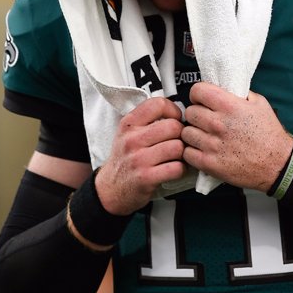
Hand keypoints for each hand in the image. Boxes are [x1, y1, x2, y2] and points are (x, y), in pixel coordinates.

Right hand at [96, 97, 185, 214]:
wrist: (111, 188)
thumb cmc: (125, 159)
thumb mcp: (128, 133)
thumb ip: (148, 120)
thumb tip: (177, 112)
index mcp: (128, 124)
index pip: (158, 104)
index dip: (173, 111)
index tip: (175, 119)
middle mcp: (132, 139)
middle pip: (173, 126)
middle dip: (180, 135)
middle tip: (176, 141)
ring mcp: (139, 159)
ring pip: (178, 147)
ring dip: (182, 153)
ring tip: (175, 156)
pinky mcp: (146, 178)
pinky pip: (177, 168)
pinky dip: (180, 169)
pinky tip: (173, 169)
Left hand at [182, 82, 292, 192]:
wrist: (277, 164)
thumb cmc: (269, 135)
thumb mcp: (260, 104)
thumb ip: (239, 93)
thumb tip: (224, 87)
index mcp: (230, 106)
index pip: (197, 91)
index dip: (198, 94)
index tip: (201, 99)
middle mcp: (218, 124)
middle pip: (190, 112)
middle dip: (196, 114)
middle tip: (204, 119)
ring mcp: (212, 144)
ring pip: (186, 132)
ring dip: (193, 133)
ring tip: (203, 136)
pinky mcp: (209, 163)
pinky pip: (187, 153)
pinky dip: (192, 151)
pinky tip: (202, 150)